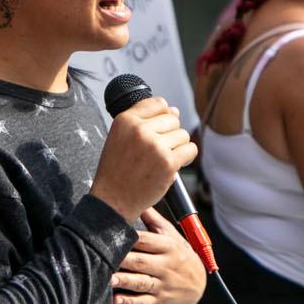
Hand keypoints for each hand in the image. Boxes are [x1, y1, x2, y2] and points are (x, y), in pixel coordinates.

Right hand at [89, 96, 196, 222]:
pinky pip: (190, 150)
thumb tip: (174, 110)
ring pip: (183, 135)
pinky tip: (171, 165)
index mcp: (125, 120)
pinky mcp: (168, 162)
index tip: (154, 132)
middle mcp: (140, 130)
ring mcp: (155, 146)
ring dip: (177, 147)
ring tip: (160, 160)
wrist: (113, 199)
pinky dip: (186, 158)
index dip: (161, 118)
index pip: (158, 104)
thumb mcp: (121, 137)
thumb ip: (145, 120)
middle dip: (169, 135)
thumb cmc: (117, 169)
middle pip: (173, 119)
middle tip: (155, 152)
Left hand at [111, 208, 204, 303]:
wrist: (198, 284)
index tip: (109, 235)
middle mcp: (166, 265)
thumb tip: (140, 199)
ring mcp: (163, 284)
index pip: (145, 240)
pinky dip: (130, 302)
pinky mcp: (160, 300)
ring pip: (142, 282)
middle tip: (101, 257)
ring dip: (124, 281)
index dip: (128, 238)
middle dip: (122, 260)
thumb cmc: (180, 255)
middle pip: (141, 261)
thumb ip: (154, 220)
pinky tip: (116, 300)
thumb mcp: (172, 235)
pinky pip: (144, 302)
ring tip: (108, 279)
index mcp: (167, 246)